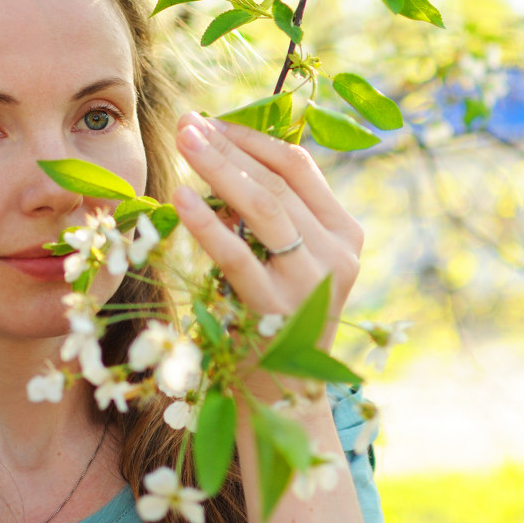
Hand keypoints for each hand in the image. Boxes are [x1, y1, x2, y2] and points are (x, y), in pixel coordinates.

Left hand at [171, 111, 363, 360]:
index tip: (211, 121)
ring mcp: (311, 282)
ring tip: (182, 142)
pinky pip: (237, 255)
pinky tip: (179, 197)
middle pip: (277, 181)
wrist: (283, 401)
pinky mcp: (277, 309)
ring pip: (264, 207)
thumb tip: (221, 157)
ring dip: (218, 168)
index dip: (252, 138)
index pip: (299, 167)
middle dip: (227, 145)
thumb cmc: (274, 322)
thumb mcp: (288, 264)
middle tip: (186, 122)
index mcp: (344, 234)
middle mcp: (337, 254)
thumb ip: (273, 218)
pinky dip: (206, 221)